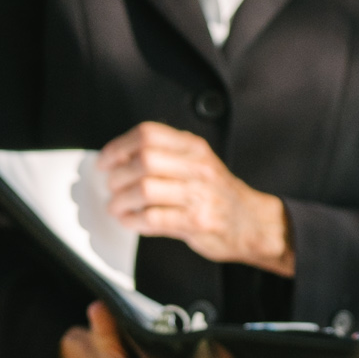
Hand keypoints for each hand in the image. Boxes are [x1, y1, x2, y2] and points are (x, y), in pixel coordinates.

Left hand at [97, 123, 293, 275]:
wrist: (253, 223)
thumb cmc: (219, 194)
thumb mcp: (199, 163)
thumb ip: (166, 156)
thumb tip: (120, 159)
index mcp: (194, 147)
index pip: (148, 134)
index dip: (119, 147)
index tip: (105, 161)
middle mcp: (197, 167)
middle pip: (143, 161)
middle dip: (118, 176)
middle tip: (111, 187)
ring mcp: (198, 195)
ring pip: (144, 190)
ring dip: (121, 200)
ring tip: (117, 206)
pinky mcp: (196, 222)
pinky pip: (153, 218)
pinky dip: (133, 220)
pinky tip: (129, 221)